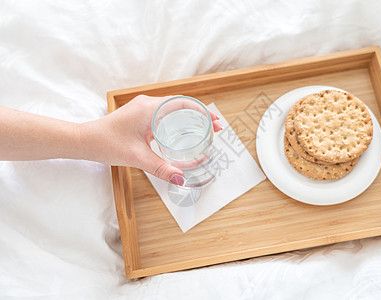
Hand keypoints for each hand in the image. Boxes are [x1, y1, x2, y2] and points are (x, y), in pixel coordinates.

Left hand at [80, 95, 222, 184]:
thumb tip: (181, 179)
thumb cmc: (107, 143)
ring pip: (173, 108)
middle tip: (215, 128)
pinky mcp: (139, 115)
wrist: (85, 140)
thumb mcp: (137, 157)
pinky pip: (164, 113)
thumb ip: (160, 168)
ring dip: (189, 117)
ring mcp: (143, 108)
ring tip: (204, 129)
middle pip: (181, 104)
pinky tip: (183, 131)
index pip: (183, 103)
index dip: (202, 111)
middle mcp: (148, 104)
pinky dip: (178, 120)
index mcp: (149, 108)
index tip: (215, 121)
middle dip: (200, 115)